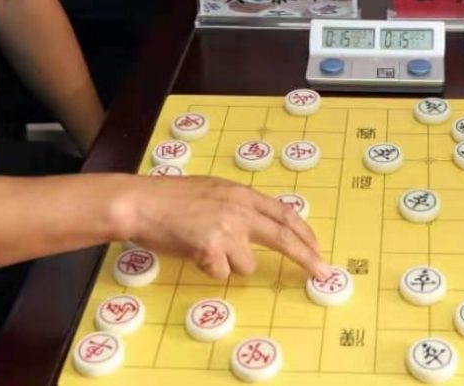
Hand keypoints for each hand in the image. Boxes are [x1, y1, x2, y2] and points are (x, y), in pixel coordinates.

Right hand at [117, 175, 328, 280]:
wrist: (140, 202)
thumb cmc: (168, 198)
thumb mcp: (212, 191)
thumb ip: (237, 206)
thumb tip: (259, 226)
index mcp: (241, 193)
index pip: (284, 213)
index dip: (304, 232)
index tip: (317, 247)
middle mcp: (239, 209)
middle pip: (284, 238)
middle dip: (307, 258)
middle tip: (323, 273)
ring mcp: (226, 228)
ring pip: (246, 265)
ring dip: (229, 264)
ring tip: (203, 247)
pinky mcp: (211, 247)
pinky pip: (221, 273)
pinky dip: (208, 269)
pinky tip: (191, 253)